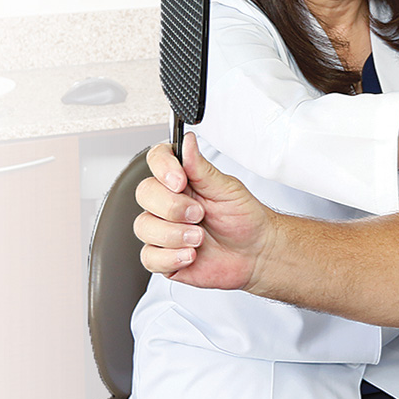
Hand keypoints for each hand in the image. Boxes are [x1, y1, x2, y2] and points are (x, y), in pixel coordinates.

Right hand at [134, 133, 273, 289]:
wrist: (255, 252)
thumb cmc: (243, 218)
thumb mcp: (227, 188)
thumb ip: (202, 168)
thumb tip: (187, 142)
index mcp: (183, 179)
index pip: (157, 160)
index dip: (163, 168)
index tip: (180, 181)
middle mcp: (169, 202)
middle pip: (145, 193)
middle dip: (173, 207)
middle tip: (199, 214)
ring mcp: (163, 228)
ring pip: (144, 226)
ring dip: (174, 234)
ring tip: (200, 238)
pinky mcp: (163, 255)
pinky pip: (149, 256)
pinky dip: (171, 257)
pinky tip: (191, 254)